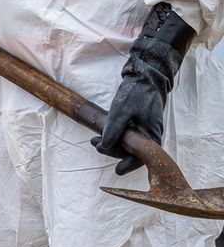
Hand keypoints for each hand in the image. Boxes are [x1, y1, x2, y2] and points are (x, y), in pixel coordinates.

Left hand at [92, 3, 194, 174]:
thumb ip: (114, 129)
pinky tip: (101, 136)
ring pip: (127, 144)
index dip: (130, 165)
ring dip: (111, 144)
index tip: (118, 170)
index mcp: (152, 134)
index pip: (143, 157)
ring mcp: (144, 129)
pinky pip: (127, 136)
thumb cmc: (137, 93)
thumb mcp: (121, 111)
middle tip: (95, 145)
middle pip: (132, 152)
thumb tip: (105, 146)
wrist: (144, 76)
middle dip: (113, 151)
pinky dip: (114, 137)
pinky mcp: (138, 124)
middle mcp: (150, 134)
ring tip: (94, 141)